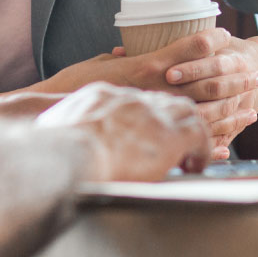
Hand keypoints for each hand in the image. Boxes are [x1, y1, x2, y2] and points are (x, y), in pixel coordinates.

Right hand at [33, 81, 210, 180]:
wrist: (66, 156)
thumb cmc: (52, 145)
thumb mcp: (53, 117)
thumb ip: (66, 109)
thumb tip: (60, 105)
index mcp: (104, 93)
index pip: (138, 92)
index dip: (152, 106)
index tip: (158, 120)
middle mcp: (132, 97)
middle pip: (169, 92)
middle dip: (184, 106)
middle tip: (193, 124)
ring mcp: (152, 114)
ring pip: (190, 109)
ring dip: (200, 125)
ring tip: (199, 147)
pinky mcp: (169, 136)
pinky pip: (200, 135)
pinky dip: (205, 149)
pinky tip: (197, 164)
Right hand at [42, 28, 257, 157]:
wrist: (60, 122)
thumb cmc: (72, 90)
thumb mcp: (97, 67)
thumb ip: (116, 60)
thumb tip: (123, 52)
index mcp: (147, 65)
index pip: (192, 47)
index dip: (213, 41)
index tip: (227, 37)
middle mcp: (159, 89)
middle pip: (209, 81)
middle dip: (235, 79)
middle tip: (255, 76)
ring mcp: (159, 117)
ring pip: (207, 113)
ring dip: (232, 111)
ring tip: (252, 112)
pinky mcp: (155, 141)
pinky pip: (191, 144)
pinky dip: (211, 144)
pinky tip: (226, 147)